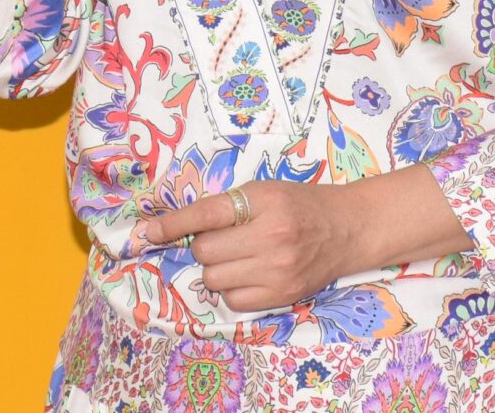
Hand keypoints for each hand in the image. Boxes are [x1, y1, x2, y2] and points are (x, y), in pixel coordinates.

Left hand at [134, 182, 361, 312]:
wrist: (347, 229)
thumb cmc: (300, 205)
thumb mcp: (264, 192)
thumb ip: (226, 208)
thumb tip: (175, 228)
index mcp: (263, 202)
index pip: (206, 214)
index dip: (172, 225)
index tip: (147, 234)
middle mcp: (270, 237)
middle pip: (205, 251)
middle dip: (206, 246)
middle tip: (227, 239)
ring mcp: (276, 270)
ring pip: (213, 279)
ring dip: (217, 269)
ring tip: (240, 257)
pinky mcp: (281, 296)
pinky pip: (232, 301)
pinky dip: (232, 290)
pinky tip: (250, 275)